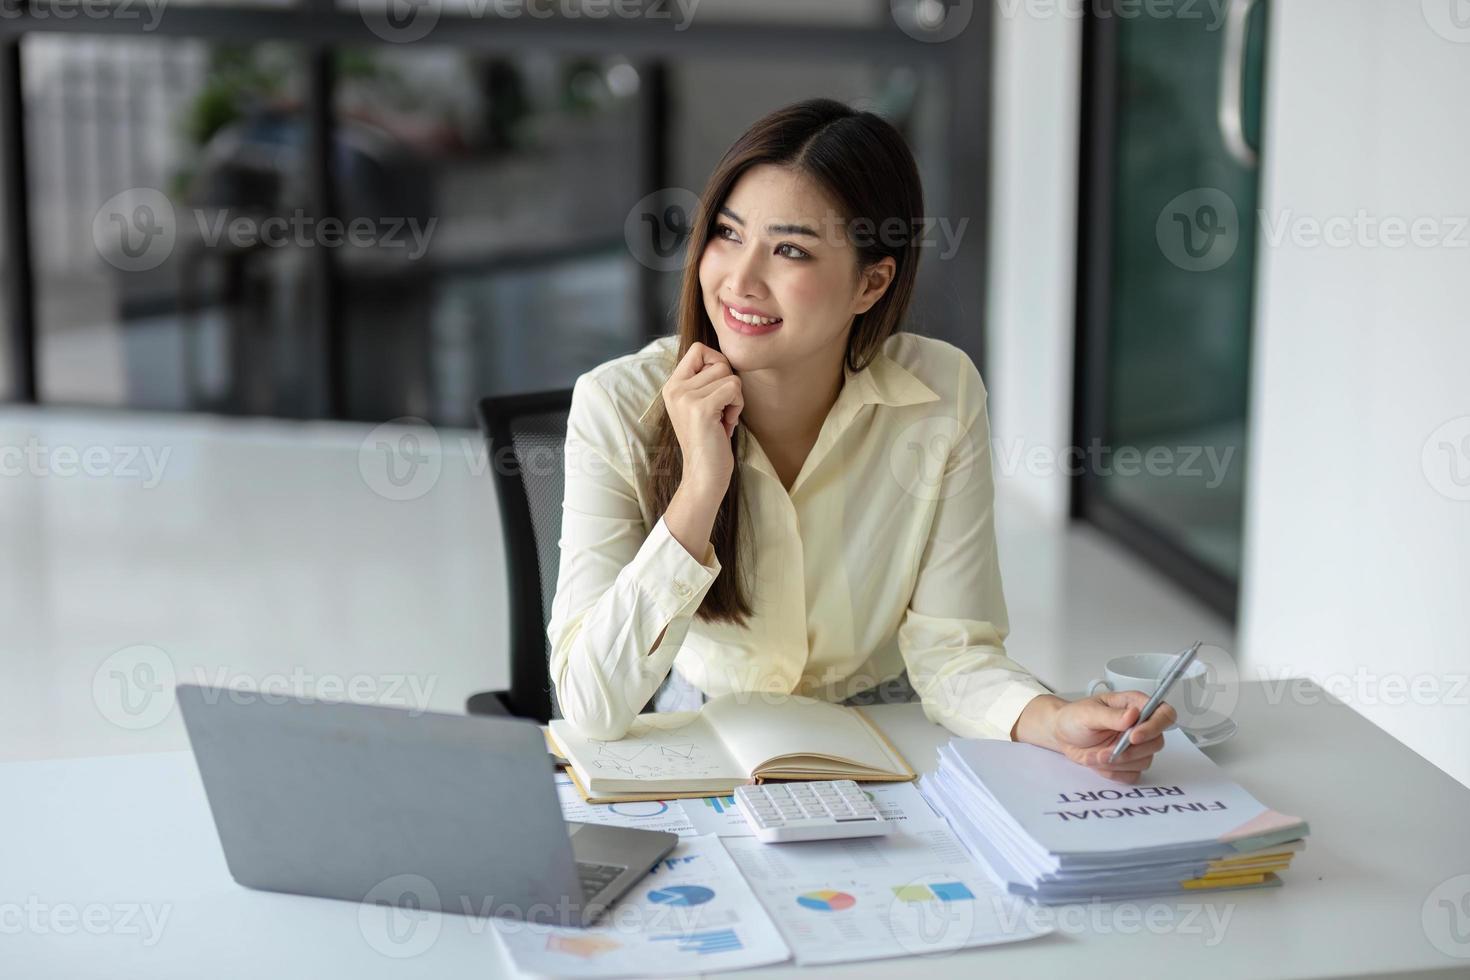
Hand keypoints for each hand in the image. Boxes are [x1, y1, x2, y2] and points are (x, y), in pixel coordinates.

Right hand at [663, 342, 742, 494]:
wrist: (704, 475)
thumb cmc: (709, 440)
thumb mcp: (700, 404)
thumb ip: (704, 381)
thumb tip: (724, 356)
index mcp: (672, 386)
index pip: (698, 348)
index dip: (717, 363)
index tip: (717, 390)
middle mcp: (675, 388)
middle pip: (719, 361)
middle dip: (729, 385)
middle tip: (721, 411)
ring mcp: (686, 398)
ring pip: (729, 375)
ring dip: (735, 398)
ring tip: (723, 419)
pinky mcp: (701, 408)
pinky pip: (734, 388)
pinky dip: (737, 407)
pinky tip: (726, 424)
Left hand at [1049, 691, 1176, 782]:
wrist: (1062, 735)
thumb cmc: (1074, 717)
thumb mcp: (1088, 713)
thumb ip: (1111, 716)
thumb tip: (1133, 715)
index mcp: (1133, 705)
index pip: (1163, 713)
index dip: (1155, 727)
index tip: (1133, 737)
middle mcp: (1139, 725)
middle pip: (1156, 742)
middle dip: (1129, 751)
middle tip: (1105, 751)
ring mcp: (1136, 746)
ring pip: (1145, 760)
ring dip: (1118, 762)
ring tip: (1095, 755)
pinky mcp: (1129, 762)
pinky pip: (1133, 774)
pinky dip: (1114, 772)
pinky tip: (1099, 762)